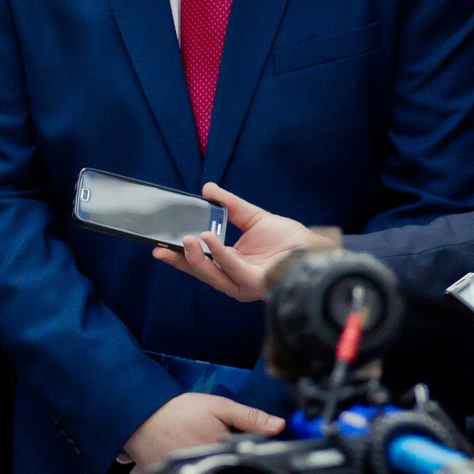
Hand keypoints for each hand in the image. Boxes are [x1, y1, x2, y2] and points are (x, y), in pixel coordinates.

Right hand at [121, 393, 284, 472]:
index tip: (252, 453)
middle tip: (223, 453)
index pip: (250, 462)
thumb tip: (279, 426)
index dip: (254, 458)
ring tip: (210, 461)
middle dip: (234, 468)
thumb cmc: (179, 411)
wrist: (140, 418)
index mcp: (222, 452)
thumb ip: (250, 417)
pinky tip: (193, 469)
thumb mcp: (218, 407)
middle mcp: (206, 469)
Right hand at [151, 183, 310, 302]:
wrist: (314, 248)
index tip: (159, 245)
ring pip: (211, 274)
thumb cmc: (288, 239)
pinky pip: (232, 268)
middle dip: (180, 260)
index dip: (178, 256)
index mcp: (229, 266)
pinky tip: (208, 238)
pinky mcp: (254, 282)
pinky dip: (219, 254)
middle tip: (162, 246)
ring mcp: (242, 283)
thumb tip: (208, 189)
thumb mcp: (253, 218)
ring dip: (196, 257)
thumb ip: (230, 206)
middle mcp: (232, 279)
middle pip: (200, 272)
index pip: (199, 263)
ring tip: (186, 238)